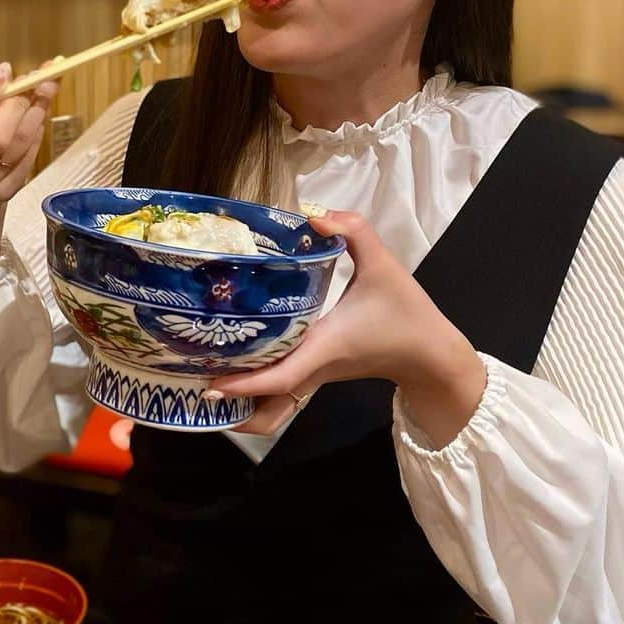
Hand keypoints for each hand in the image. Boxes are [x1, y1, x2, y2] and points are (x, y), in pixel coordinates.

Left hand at [210, 208, 486, 447]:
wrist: (431, 355)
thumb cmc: (406, 313)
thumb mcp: (384, 264)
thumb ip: (354, 231)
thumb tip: (316, 215)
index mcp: (323, 347)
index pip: (279, 378)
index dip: (244, 384)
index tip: (211, 383)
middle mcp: (314, 368)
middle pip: (269, 408)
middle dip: (233, 406)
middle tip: (192, 386)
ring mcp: (317, 376)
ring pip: (275, 408)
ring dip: (243, 405)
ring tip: (205, 382)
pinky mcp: (320, 374)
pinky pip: (283, 393)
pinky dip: (259, 391)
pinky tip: (239, 366)